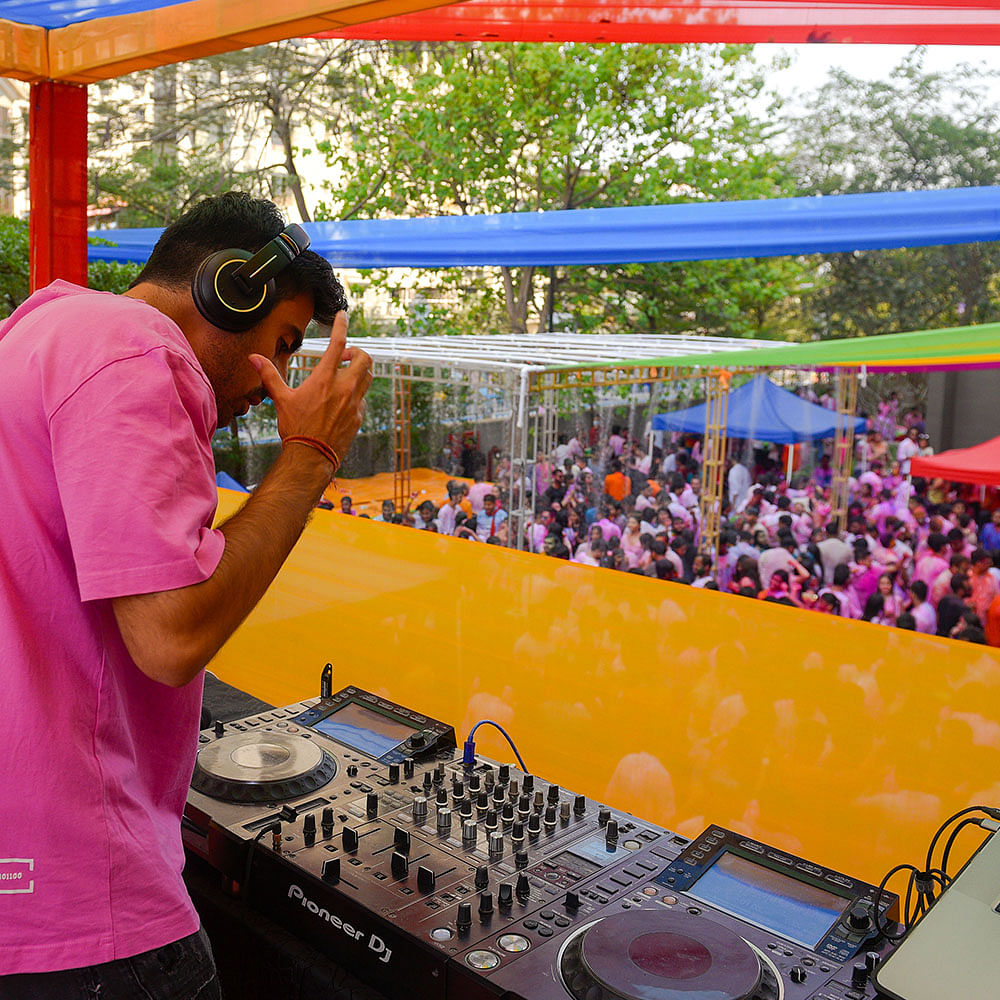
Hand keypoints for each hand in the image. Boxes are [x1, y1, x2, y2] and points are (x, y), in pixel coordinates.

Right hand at [250, 312, 371, 459]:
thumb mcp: (280, 399)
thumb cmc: (296, 428)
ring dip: (360, 371)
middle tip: (345, 356)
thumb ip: (269, 375)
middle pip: (365, 359)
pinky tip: (344, 399)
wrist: (311, 457)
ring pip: (368, 377)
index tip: (344, 315)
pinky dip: (357, 393)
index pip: (338, 344)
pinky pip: (363, 398)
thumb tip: (253, 358)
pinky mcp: (358, 417)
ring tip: (346, 374)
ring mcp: (354, 403)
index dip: (342, 326)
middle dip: (358, 352)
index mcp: (324, 380)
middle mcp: (344, 389)